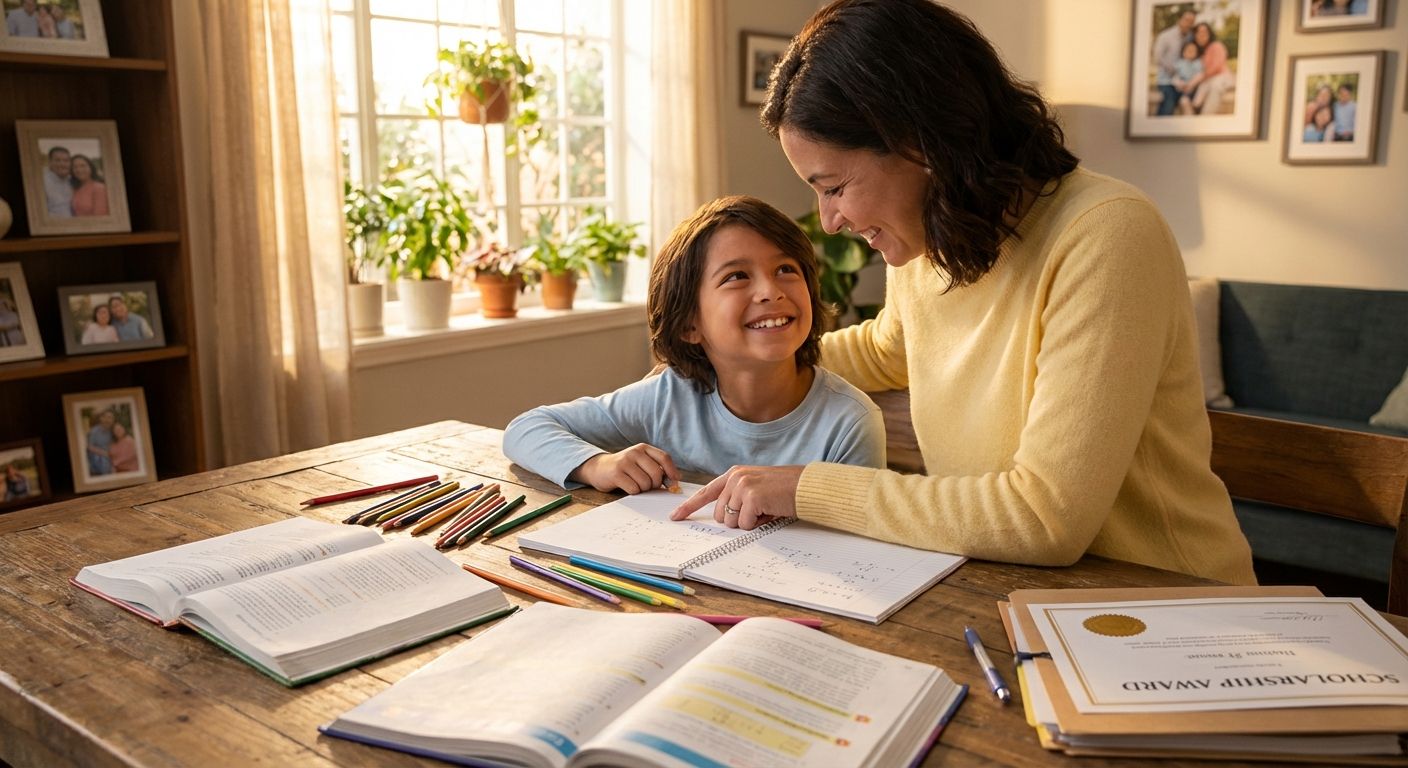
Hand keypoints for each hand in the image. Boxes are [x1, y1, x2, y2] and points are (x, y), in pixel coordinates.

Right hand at [571, 444, 680, 493]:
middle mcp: (634, 452)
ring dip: (643, 489)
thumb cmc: (625, 468)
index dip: (672, 471)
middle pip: (656, 473)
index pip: (664, 457)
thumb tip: (675, 480)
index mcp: (643, 448)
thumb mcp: (641, 462)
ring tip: (636, 485)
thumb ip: (656, 468)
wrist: (599, 468)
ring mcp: (625, 462)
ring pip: (646, 483)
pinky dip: (634, 492)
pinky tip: (628, 487)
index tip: (674, 481)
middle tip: (648, 486)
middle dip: (655, 484)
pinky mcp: (616, 473)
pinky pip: (634, 488)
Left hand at [670, 465, 803, 529]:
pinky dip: (759, 524)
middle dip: (737, 520)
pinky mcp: (752, 497)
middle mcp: (735, 477)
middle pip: (720, 515)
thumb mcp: (757, 489)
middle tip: (759, 512)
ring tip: (766, 509)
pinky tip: (770, 511)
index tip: (675, 517)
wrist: (807, 486)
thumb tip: (723, 519)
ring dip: (749, 522)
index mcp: (734, 474)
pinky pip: (746, 524)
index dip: (689, 506)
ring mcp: (742, 486)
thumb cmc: (785, 491)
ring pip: (731, 522)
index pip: (706, 492)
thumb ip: (737, 498)